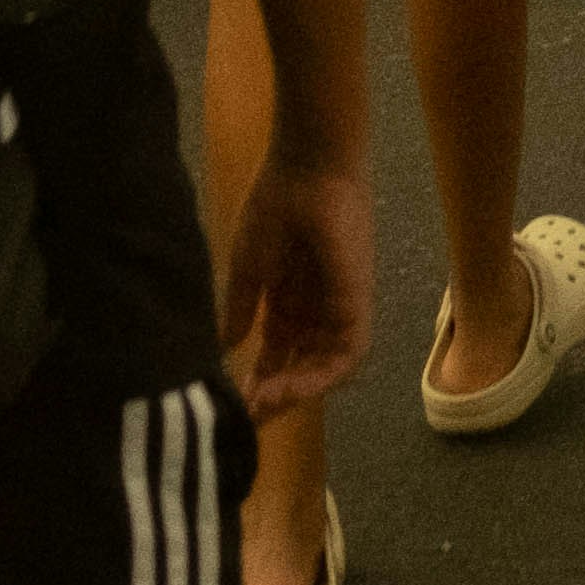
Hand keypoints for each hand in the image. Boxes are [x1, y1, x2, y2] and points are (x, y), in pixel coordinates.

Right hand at [217, 153, 373, 422]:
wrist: (306, 167)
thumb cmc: (275, 205)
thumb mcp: (248, 266)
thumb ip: (240, 309)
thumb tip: (227, 347)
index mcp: (288, 301)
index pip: (275, 356)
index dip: (256, 382)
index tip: (233, 404)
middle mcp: (314, 311)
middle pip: (298, 368)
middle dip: (274, 396)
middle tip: (247, 416)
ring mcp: (337, 308)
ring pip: (322, 369)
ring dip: (295, 393)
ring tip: (263, 406)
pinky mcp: (356, 303)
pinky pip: (346, 354)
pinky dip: (319, 377)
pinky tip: (289, 389)